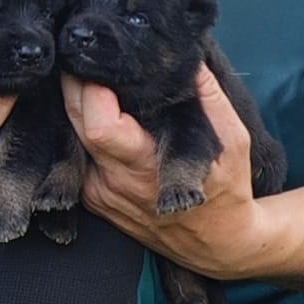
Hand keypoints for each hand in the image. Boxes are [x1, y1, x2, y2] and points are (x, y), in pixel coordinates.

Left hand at [65, 65, 263, 278]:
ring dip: (77, 108)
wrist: (218, 244)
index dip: (92, 91)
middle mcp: (113, 182)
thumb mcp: (233, 142)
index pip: (99, 127)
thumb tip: (191, 59)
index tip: (100, 63)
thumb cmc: (228, 191)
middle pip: (75, 124)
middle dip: (77, 86)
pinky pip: (75, 155)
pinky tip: (96, 112)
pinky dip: (81, 132)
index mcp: (144, 167)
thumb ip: (211, 99)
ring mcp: (98, 193)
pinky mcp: (92, 198)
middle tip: (89, 59)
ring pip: (70, 138)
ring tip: (93, 79)